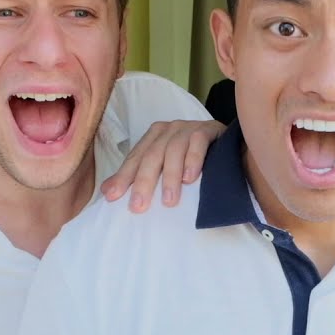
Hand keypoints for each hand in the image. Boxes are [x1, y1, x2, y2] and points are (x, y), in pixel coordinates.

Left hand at [101, 120, 224, 212]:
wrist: (229, 147)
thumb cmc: (191, 160)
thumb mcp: (163, 166)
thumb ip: (137, 176)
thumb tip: (106, 192)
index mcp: (154, 136)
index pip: (136, 158)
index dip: (123, 177)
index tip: (112, 198)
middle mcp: (169, 129)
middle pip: (152, 155)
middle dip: (144, 181)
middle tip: (139, 206)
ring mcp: (188, 128)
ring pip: (173, 150)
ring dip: (170, 177)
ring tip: (169, 201)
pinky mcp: (208, 130)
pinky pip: (198, 143)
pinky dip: (193, 160)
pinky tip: (191, 179)